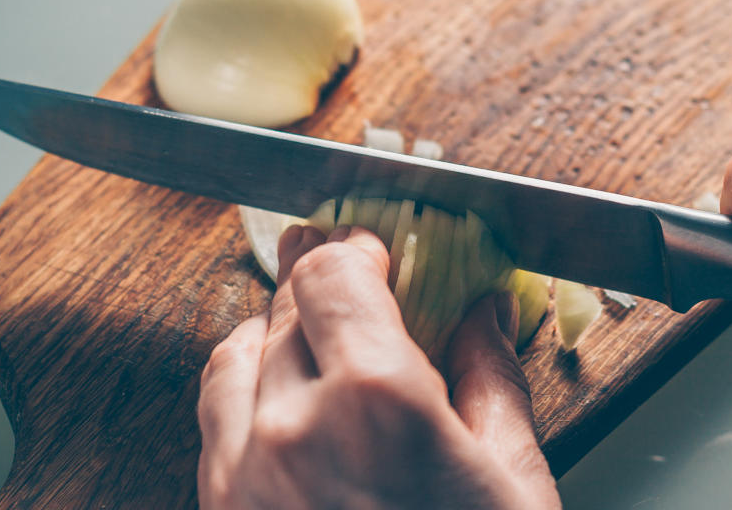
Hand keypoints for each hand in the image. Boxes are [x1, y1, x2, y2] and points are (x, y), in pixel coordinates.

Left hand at [197, 225, 560, 508]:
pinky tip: (287, 400)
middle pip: (287, 305)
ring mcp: (244, 473)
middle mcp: (294, 426)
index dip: (356, 249)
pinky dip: (247, 385)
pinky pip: (215, 414)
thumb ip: (492, 378)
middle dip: (323, 283)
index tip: (376, 248)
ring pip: (236, 351)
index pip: (334, 273)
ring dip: (277, 329)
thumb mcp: (516, 483)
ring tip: (319, 338)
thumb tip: (484, 313)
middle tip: (355, 280)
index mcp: (378, 402)